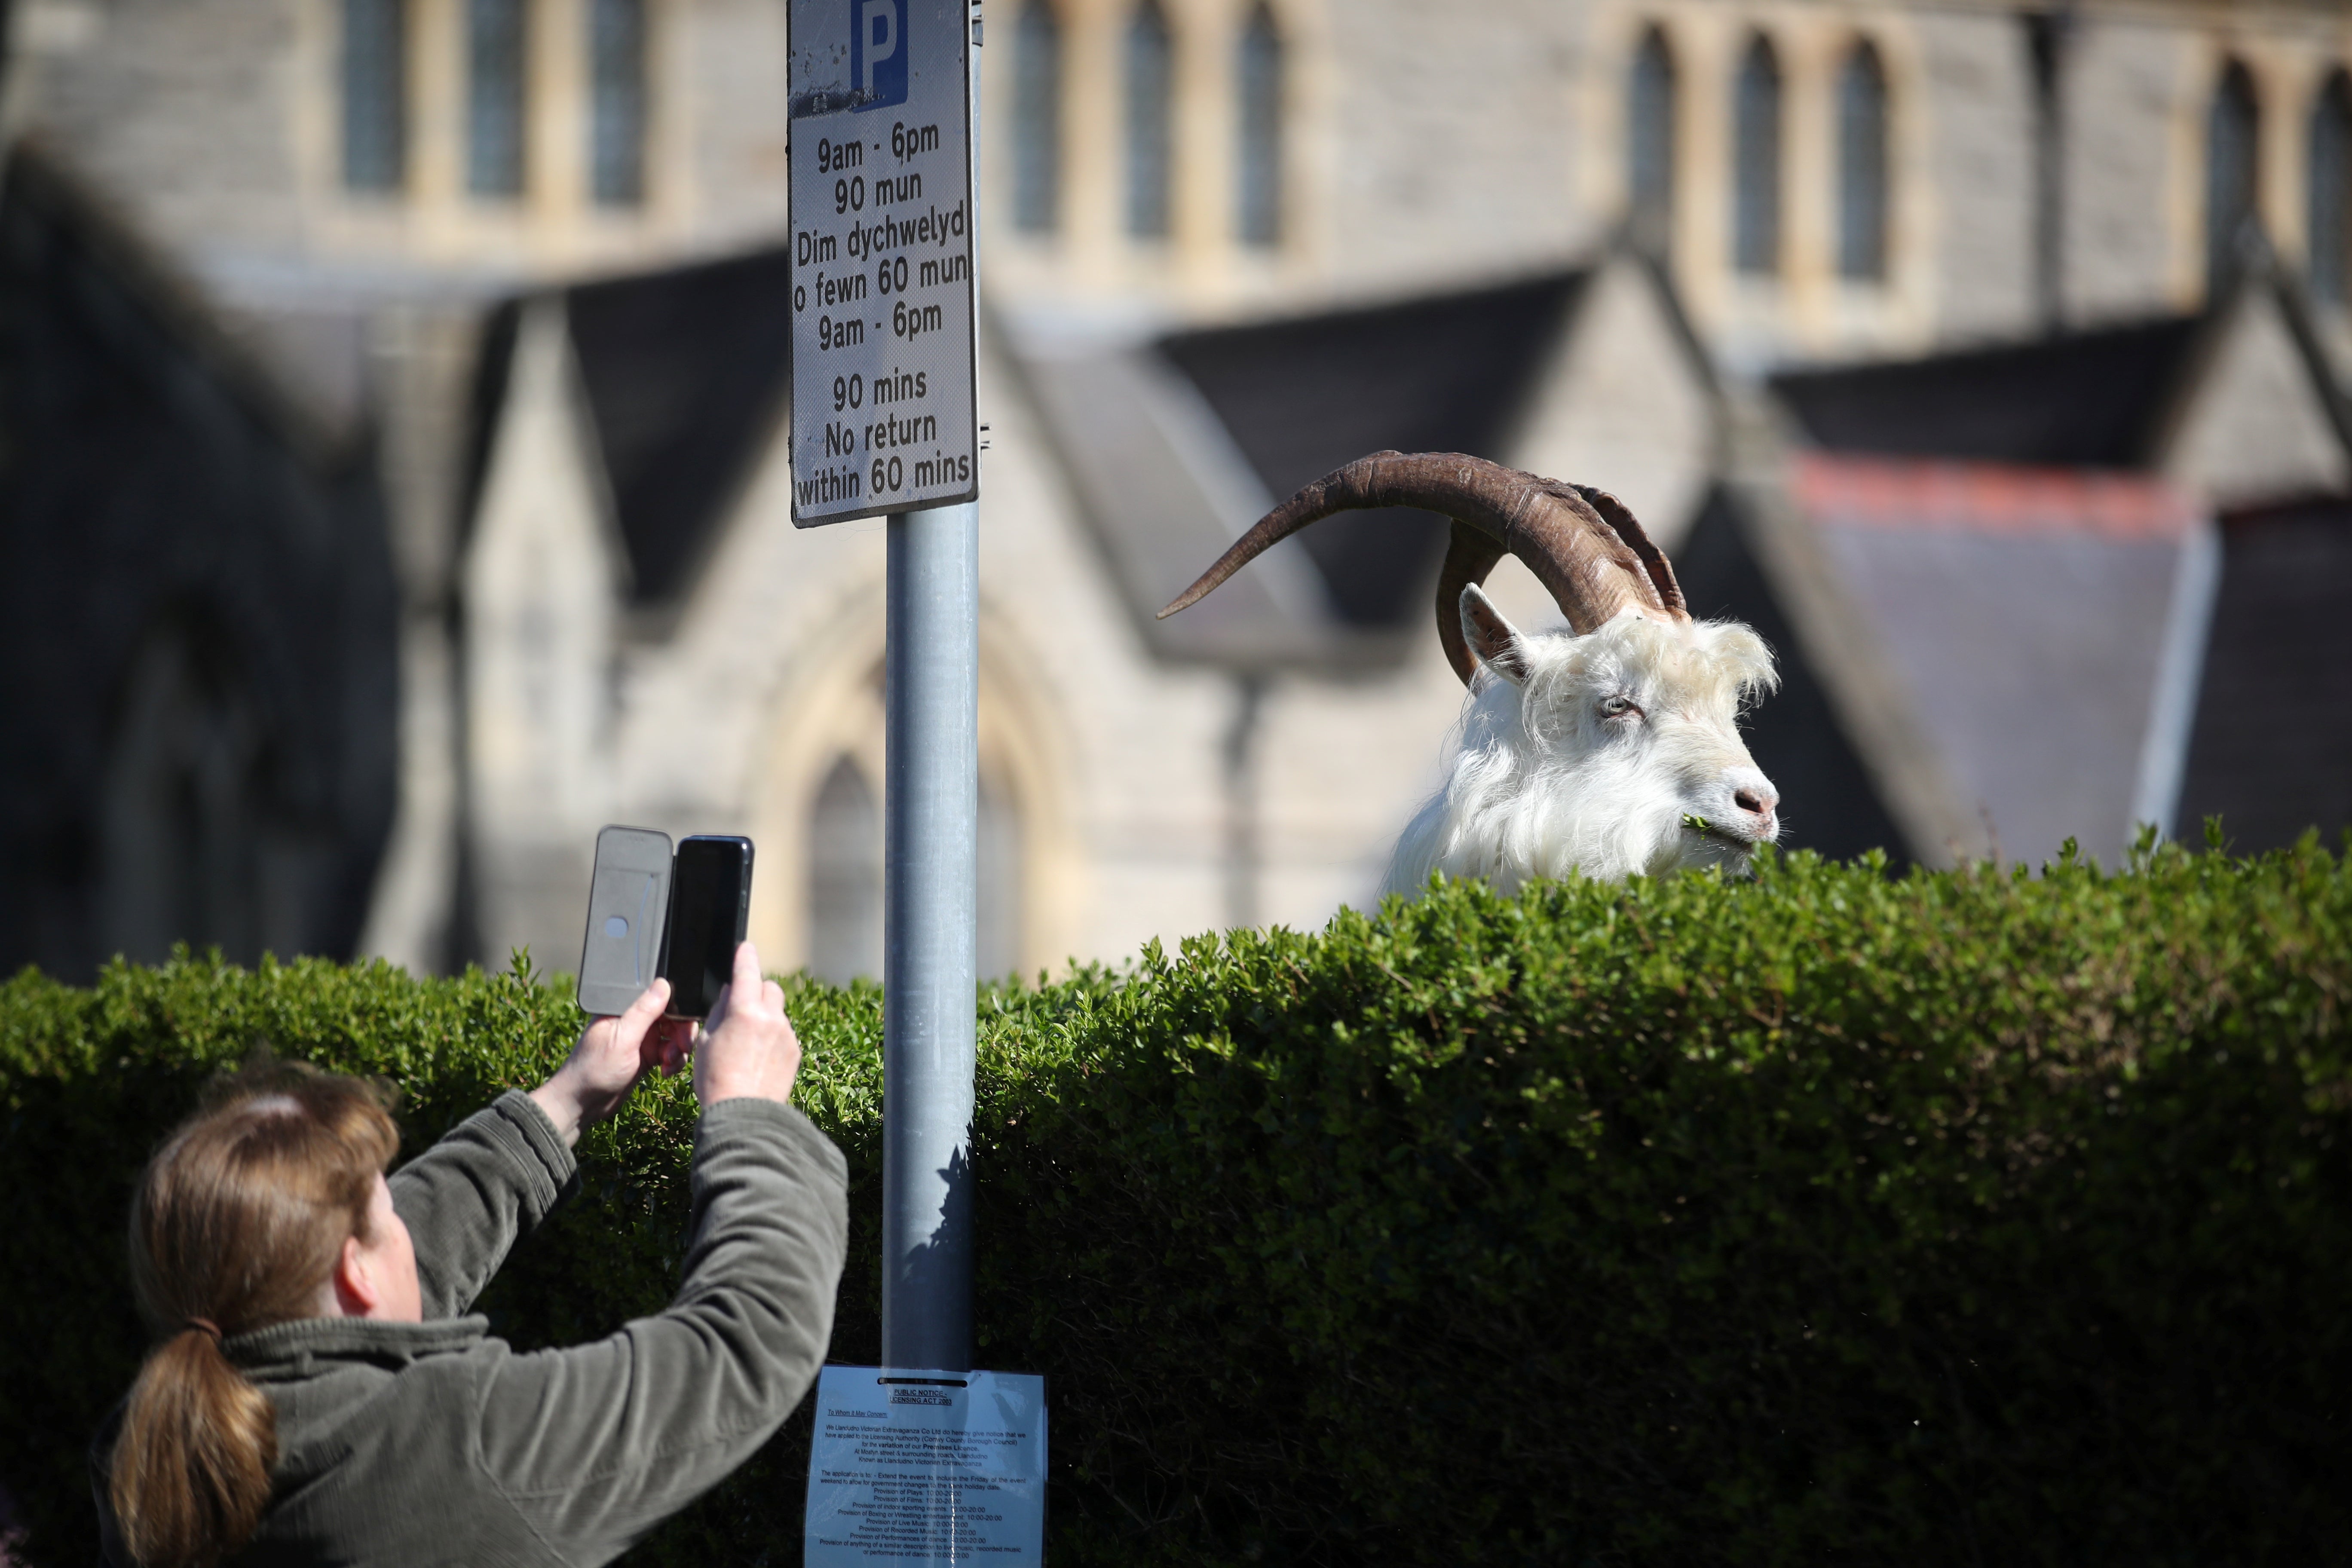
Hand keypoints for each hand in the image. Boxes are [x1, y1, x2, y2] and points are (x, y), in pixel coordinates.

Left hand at [529, 980, 694, 1146]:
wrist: (583, 1104)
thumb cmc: (594, 1069)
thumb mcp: (622, 1039)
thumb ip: (644, 1011)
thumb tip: (663, 983)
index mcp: (624, 1009)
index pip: (660, 998)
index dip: (678, 1009)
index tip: (685, 1024)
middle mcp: (634, 1021)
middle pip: (672, 1017)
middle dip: (682, 1032)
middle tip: (682, 1048)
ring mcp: (641, 1039)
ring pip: (674, 1036)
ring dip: (679, 1050)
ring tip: (668, 1063)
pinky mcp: (646, 1057)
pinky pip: (670, 1053)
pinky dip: (673, 1062)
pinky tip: (665, 1071)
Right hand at [695, 941, 801, 1106]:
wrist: (744, 1114)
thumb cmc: (716, 1080)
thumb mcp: (706, 1042)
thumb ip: (720, 1012)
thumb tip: (730, 993)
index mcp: (745, 1012)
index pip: (747, 971)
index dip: (745, 956)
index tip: (745, 948)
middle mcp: (771, 1018)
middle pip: (769, 988)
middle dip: (756, 990)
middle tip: (741, 1007)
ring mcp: (786, 1035)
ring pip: (777, 1012)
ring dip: (765, 1016)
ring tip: (747, 1043)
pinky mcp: (795, 1051)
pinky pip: (784, 1033)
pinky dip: (773, 1036)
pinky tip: (759, 1057)